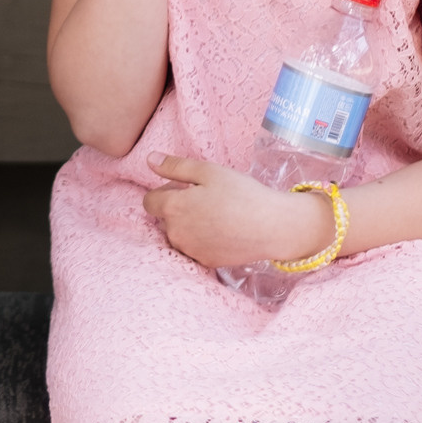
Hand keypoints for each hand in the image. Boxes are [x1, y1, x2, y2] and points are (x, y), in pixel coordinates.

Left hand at [141, 154, 335, 268]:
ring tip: (216, 215)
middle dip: (178, 208)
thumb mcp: (207, 171)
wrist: (272, 227)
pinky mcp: (206, 263)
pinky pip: (195, 249)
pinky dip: (202, 240)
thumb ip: (174, 166)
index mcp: (173, 208)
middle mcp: (176, 233)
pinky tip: (222, 231)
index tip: (184, 188)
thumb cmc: (241, 194)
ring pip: (179, 235)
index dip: (164, 191)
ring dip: (188, 225)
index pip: (149, 202)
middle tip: (206, 198)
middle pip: (165, 218)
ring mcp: (191, 251)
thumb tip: (149, 160)